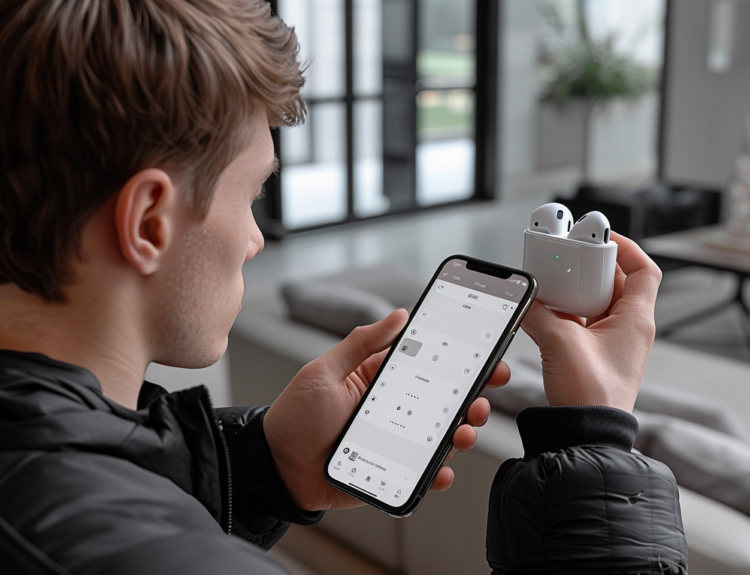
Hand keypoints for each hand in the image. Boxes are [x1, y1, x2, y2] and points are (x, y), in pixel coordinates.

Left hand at [263, 309, 510, 510]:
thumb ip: (361, 343)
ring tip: (463, 431)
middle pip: (443, 403)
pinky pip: (422, 473)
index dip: (457, 362)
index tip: (484, 355)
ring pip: (440, 437)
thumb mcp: (325, 371)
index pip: (427, 367)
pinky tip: (441, 469)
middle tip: (483, 396)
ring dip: (461, 433)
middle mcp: (393, 411)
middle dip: (471, 398)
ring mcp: (394, 442)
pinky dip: (438, 473)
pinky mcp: (391, 471)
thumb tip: (398, 315)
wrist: (276, 468)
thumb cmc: (295, 417)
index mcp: (379, 380)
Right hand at [521, 231, 661, 412]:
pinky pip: (584, 323)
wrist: (585, 433)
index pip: (644, 270)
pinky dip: (567, 313)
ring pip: (597, 303)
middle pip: (616, 283)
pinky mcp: (595, 355)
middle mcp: (628, 329)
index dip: (626, 248)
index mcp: (635, 319)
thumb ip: (538, 314)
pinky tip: (547, 312)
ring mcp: (612, 343)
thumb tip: (524, 301)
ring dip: (576, 291)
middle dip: (591, 268)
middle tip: (568, 259)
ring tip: (555, 284)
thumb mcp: (559, 341)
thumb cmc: (590, 395)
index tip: (601, 237)